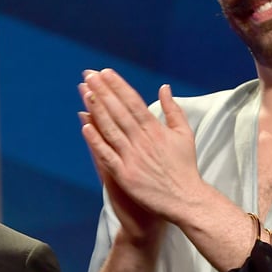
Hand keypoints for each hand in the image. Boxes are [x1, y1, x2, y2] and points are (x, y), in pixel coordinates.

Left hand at [79, 68, 201, 226]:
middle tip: (89, 75)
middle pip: (119, 111)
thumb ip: (173, 109)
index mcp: (156, 129)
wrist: (185, 199)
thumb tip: (164, 88)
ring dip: (97, 110)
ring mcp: (132, 157)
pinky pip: (107, 155)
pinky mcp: (125, 175)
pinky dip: (96, 141)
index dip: (118, 86)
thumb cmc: (185, 167)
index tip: (106, 72)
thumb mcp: (184, 134)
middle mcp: (143, 140)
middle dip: (103, 91)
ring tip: (85, 92)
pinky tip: (85, 126)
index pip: (133, 102)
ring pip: (110, 129)